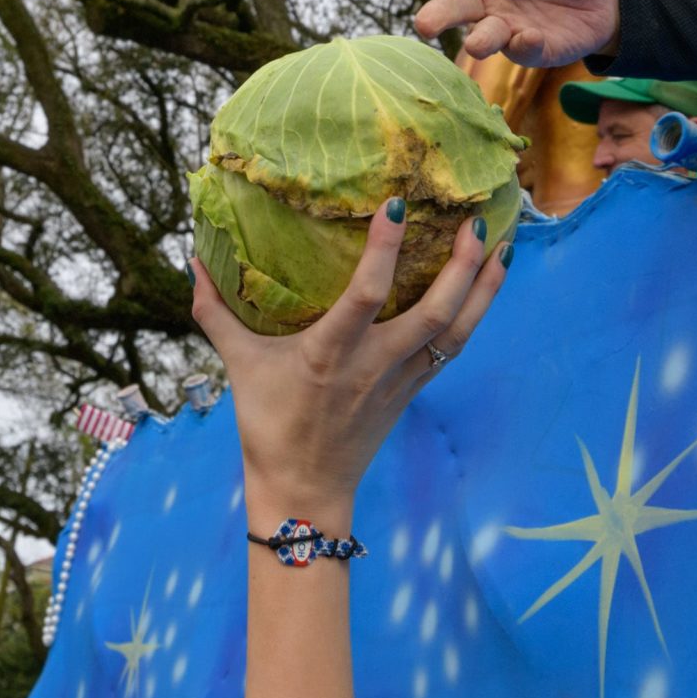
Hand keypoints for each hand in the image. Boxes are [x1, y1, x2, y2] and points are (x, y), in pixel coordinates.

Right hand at [191, 200, 509, 519]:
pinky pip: (452, 347)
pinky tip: (487, 283)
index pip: (364, 295)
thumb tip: (193, 263)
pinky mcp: (413, 389)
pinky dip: (474, 313)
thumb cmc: (269, 425)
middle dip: (462, 270)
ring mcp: (400, 379)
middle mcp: (374, 365)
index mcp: (329, 354)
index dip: (384, 251)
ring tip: (502, 246)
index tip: (397, 207)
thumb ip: (215, 313)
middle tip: (478, 224)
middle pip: (433, 315)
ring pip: (455, 333)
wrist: (305, 490)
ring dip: (484, 290)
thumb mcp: (239, 366)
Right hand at [388, 0, 621, 67]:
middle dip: (438, 16)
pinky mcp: (533, 49)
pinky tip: (529, 37)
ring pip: (483, 35)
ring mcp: (507, 25)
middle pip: (454, 6)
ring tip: (476, 44)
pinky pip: (523, 51)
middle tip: (423, 25)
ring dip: (478, 40)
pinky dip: (524, 46)